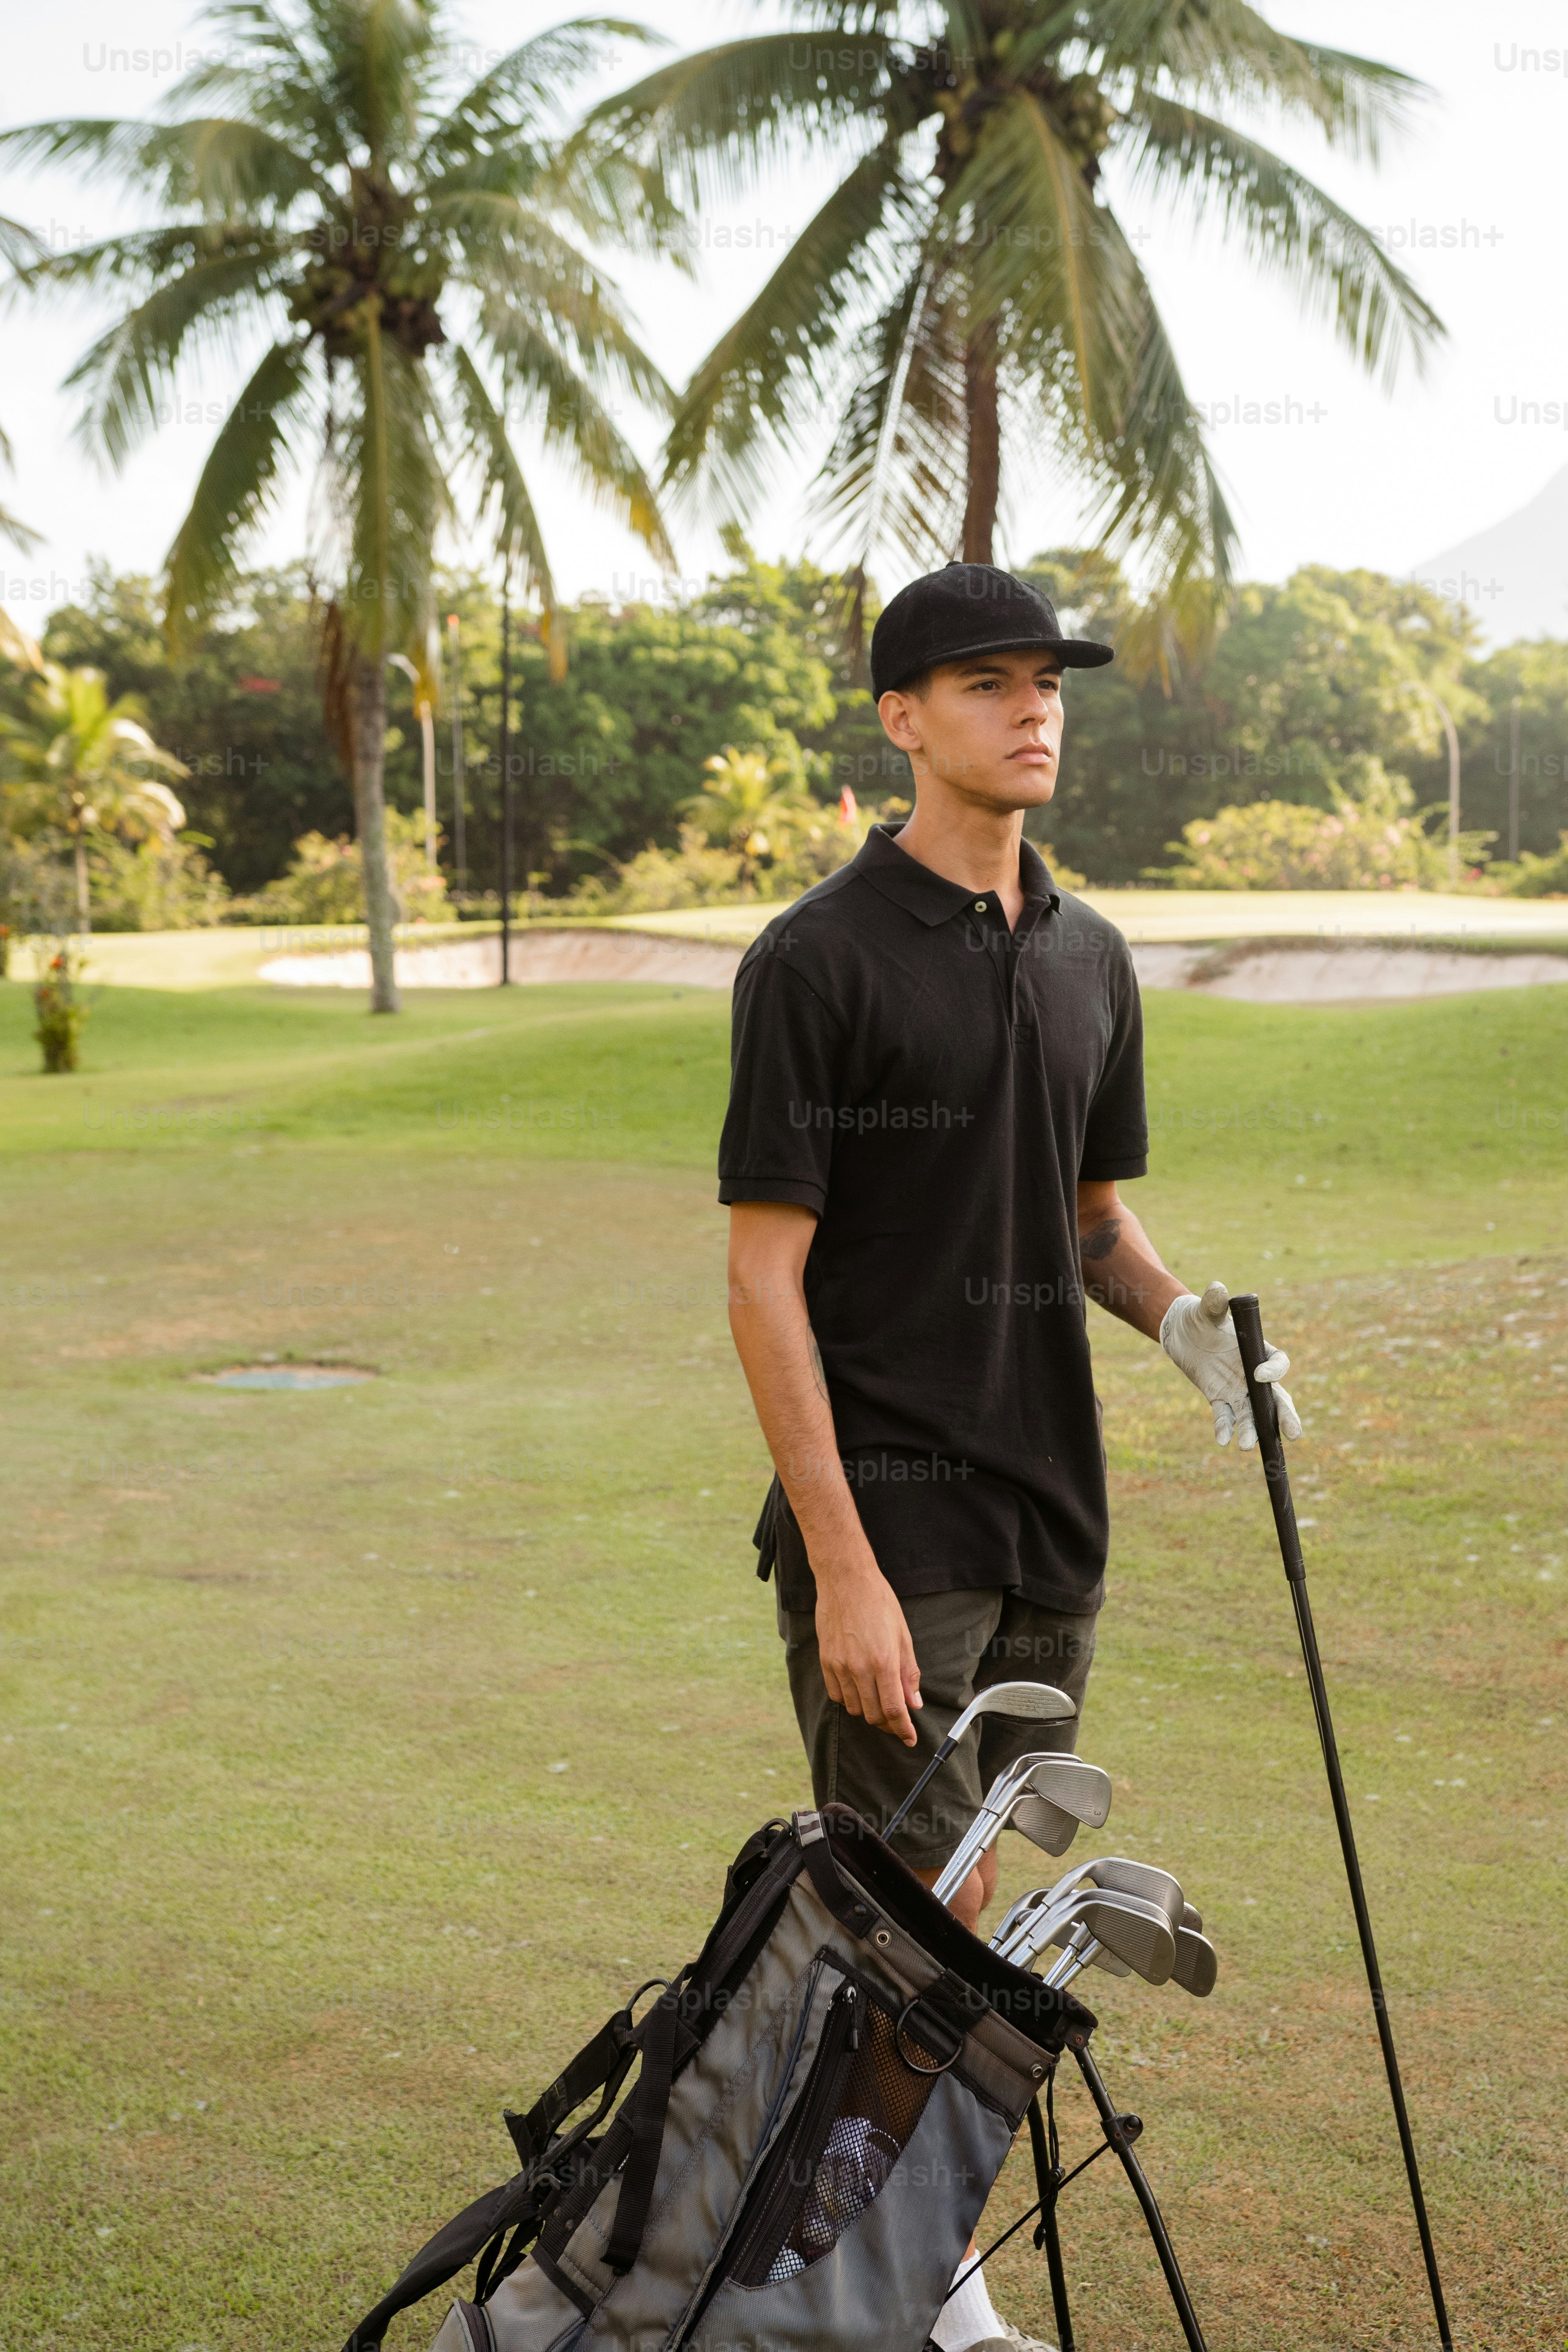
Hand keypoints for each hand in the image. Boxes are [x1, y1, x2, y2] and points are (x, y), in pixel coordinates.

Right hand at [814, 1558, 921, 1744]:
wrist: (846, 1580)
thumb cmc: (879, 1602)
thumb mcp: (903, 1635)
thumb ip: (908, 1672)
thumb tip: (914, 1702)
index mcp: (884, 1661)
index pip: (894, 1710)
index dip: (903, 1730)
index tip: (909, 1738)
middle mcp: (860, 1668)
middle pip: (874, 1715)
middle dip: (889, 1724)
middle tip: (897, 1722)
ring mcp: (840, 1666)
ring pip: (854, 1708)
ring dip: (869, 1712)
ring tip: (879, 1703)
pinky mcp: (825, 1661)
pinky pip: (836, 1695)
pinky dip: (849, 1700)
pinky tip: (858, 1691)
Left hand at [1160, 1279, 1302, 1449]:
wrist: (1182, 1331)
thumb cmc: (1200, 1316)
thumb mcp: (1205, 1309)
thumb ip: (1214, 1302)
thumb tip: (1217, 1288)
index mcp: (1258, 1350)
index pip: (1277, 1363)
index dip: (1272, 1371)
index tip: (1257, 1375)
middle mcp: (1253, 1373)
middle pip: (1275, 1398)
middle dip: (1285, 1415)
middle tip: (1294, 1434)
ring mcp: (1237, 1388)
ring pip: (1251, 1413)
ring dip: (1252, 1429)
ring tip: (1247, 1446)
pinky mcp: (1219, 1397)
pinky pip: (1225, 1416)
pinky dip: (1224, 1427)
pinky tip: (1222, 1440)